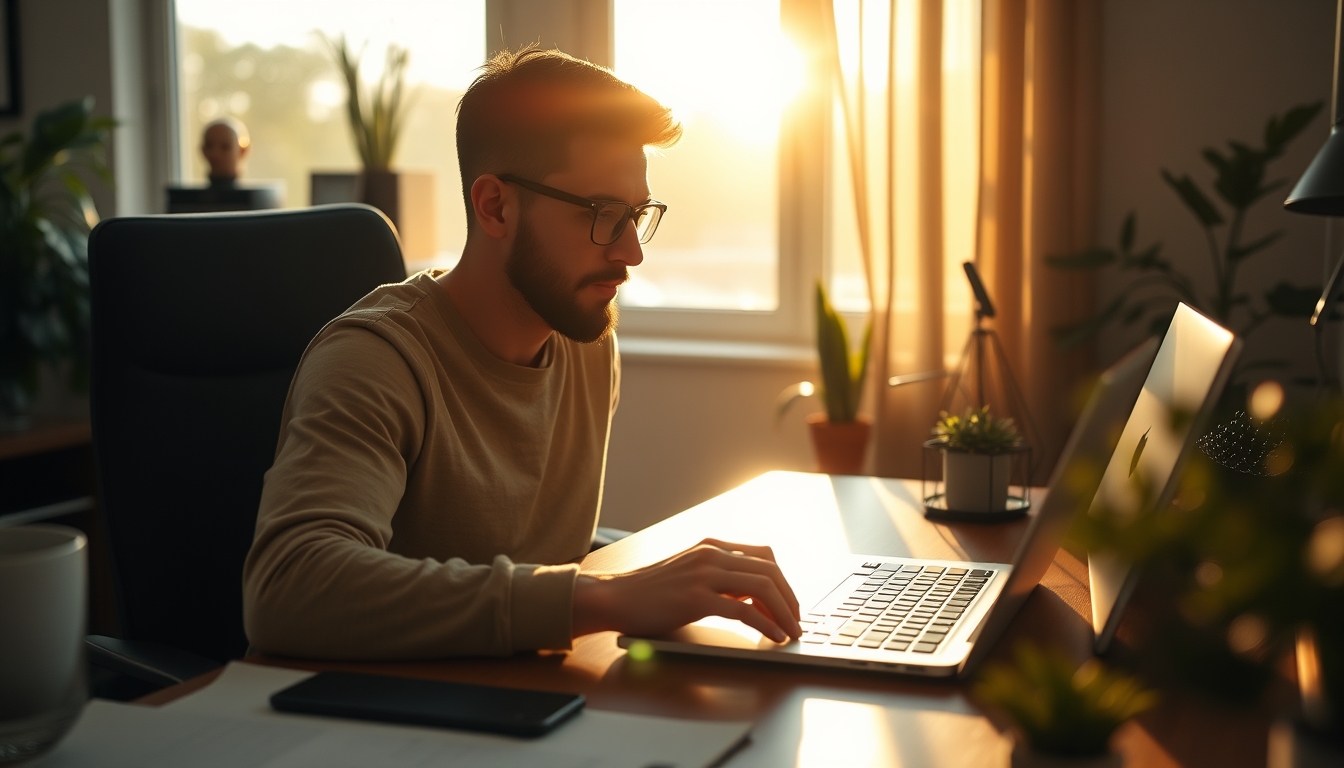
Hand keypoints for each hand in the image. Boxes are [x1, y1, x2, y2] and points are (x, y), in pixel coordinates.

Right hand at [572, 538, 801, 642]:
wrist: (614, 597)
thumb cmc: (649, 592)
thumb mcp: (689, 575)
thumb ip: (719, 580)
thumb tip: (750, 597)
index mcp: (711, 546)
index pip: (764, 555)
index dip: (783, 579)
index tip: (790, 602)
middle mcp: (711, 554)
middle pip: (770, 569)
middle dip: (791, 598)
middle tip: (798, 620)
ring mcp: (704, 574)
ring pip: (763, 586)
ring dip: (785, 612)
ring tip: (792, 631)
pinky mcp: (696, 598)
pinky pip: (744, 611)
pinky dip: (766, 625)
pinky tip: (774, 636)